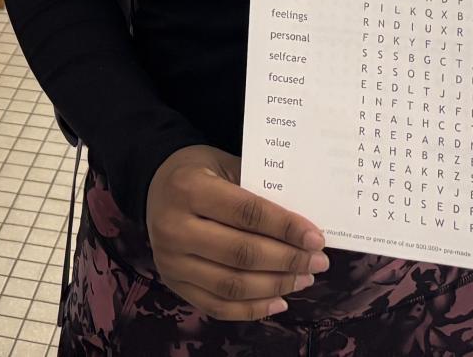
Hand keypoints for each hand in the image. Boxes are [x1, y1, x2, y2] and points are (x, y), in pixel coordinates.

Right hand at [144, 145, 328, 320]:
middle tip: (318, 261)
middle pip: (241, 253)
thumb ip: (258, 190)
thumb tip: (304, 226)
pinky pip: (218, 307)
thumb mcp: (224, 164)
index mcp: (189, 189)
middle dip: (287, 260)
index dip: (285, 228)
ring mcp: (170, 261)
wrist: (154, 185)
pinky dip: (253, 309)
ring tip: (304, 279)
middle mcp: (174, 227)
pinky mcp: (172, 283)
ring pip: (232, 285)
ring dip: (275, 286)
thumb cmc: (199, 172)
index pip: (247, 213)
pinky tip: (279, 301)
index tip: (316, 238)